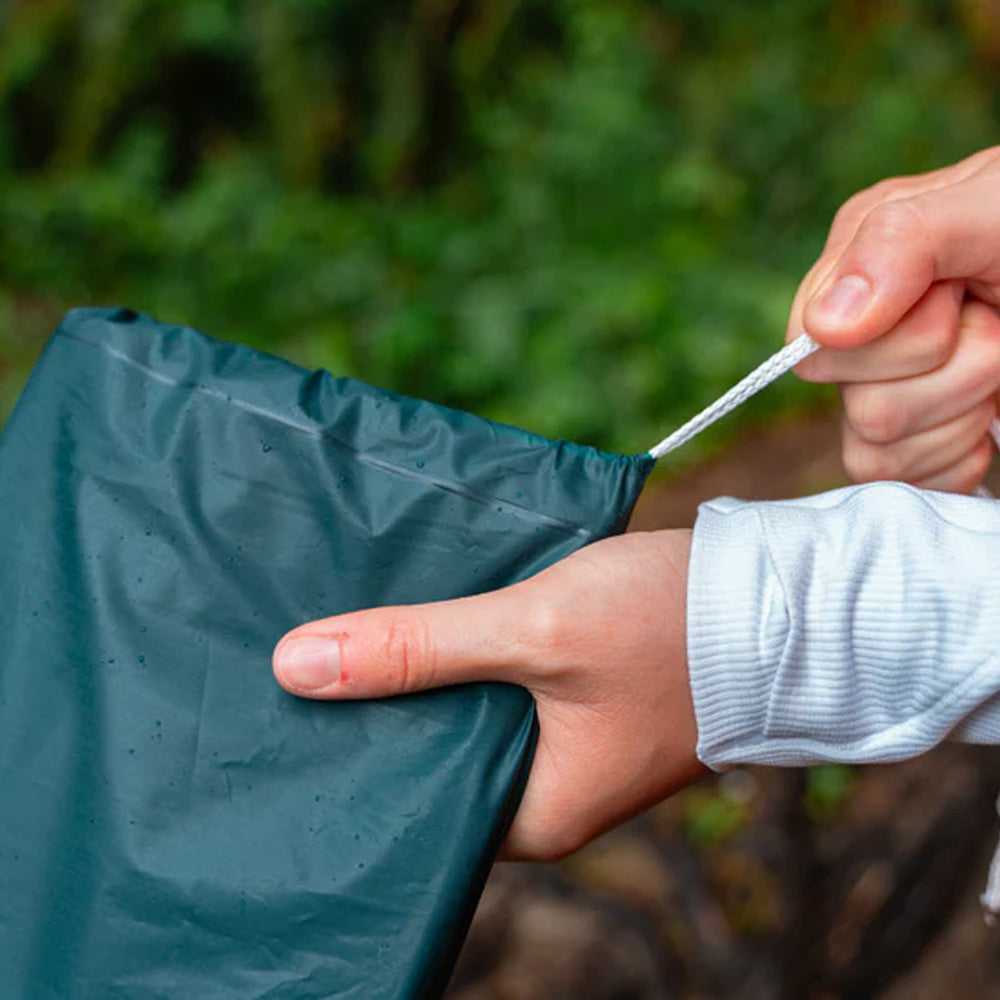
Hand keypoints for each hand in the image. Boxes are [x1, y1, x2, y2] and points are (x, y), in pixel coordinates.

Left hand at [272, 529, 705, 860]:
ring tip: (357, 628)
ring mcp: (573, 750)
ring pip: (472, 716)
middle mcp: (551, 795)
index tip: (297, 704)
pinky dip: (473, 655)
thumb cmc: (675, 624)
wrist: (792, 599)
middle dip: (385, 706)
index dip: (356, 750)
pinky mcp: (587, 705)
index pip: (416, 800)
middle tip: (311, 655)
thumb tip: (295, 667)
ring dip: (431, 672)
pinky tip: (434, 615)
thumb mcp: (536, 630)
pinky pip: (507, 689)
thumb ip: (420, 648)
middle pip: (438, 755)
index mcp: (537, 814)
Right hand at [787, 146, 999, 492]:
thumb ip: (904, 242)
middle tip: (996, 324)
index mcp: (856, 266)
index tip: (963, 297)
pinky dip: (957, 456)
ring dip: (962, 413)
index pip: (820, 348)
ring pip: (878, 453)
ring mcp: (880, 390)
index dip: (903, 339)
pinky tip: (986, 411)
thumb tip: (824, 325)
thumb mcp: (995, 207)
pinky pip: (897, 483)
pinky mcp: (907, 441)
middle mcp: (858, 333)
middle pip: (859, 408)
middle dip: (952, 374)